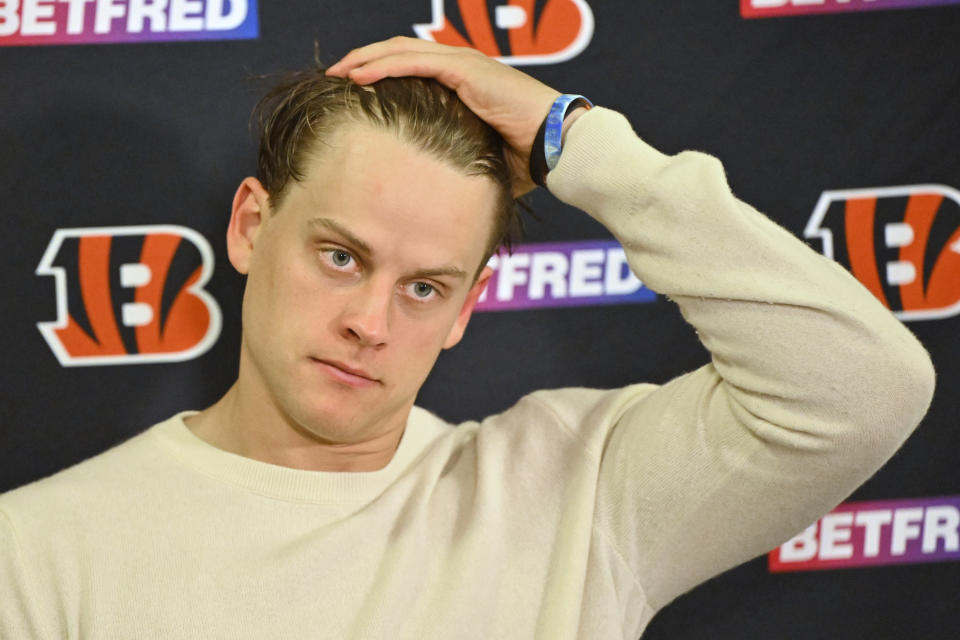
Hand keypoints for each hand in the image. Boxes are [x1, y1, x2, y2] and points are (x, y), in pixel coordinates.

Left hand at [326, 36, 560, 195]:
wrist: (557, 148)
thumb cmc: (528, 159)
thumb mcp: (480, 161)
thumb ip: (458, 165)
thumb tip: (439, 198)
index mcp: (463, 84)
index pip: (411, 67)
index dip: (380, 73)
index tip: (352, 92)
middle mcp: (461, 66)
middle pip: (399, 52)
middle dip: (363, 60)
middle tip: (334, 76)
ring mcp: (464, 64)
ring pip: (401, 51)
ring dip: (365, 59)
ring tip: (338, 72)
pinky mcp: (467, 70)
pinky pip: (415, 62)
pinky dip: (384, 66)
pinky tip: (359, 76)